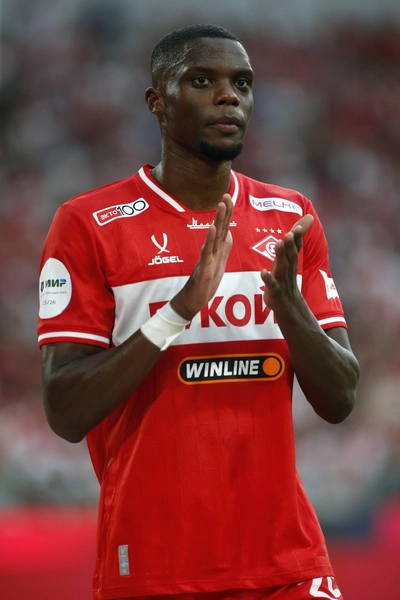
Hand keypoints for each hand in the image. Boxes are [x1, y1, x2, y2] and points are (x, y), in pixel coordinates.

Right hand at [171, 194, 232, 319]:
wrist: (193, 299)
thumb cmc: (205, 282)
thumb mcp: (219, 263)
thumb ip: (224, 248)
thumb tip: (229, 233)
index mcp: (215, 250)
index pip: (223, 228)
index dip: (227, 213)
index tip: (229, 197)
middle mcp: (210, 250)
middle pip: (219, 228)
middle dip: (224, 211)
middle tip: (226, 195)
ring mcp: (206, 258)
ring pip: (214, 236)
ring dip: (218, 220)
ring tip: (221, 205)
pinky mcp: (204, 267)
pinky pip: (207, 252)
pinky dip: (210, 239)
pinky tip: (213, 228)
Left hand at [261, 214, 313, 310]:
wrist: (288, 306)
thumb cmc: (286, 277)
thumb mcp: (291, 258)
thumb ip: (296, 239)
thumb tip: (309, 217)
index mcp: (291, 260)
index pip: (296, 246)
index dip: (299, 235)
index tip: (302, 224)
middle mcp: (288, 268)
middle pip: (290, 254)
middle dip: (291, 243)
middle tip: (291, 232)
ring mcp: (282, 279)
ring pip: (282, 267)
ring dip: (280, 256)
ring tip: (278, 244)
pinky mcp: (275, 291)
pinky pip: (272, 284)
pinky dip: (268, 279)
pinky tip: (263, 272)